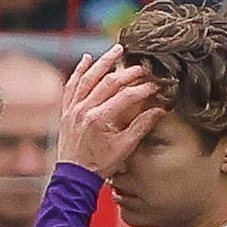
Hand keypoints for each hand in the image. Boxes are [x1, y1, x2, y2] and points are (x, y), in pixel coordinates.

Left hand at [56, 46, 162, 177]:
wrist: (74, 177)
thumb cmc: (99, 165)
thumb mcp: (124, 148)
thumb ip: (141, 126)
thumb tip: (160, 109)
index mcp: (98, 119)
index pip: (125, 97)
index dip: (143, 89)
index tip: (156, 86)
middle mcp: (82, 111)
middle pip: (107, 83)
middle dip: (127, 73)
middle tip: (143, 67)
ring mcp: (72, 110)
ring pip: (87, 79)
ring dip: (103, 62)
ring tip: (118, 49)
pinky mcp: (66, 111)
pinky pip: (70, 86)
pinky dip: (78, 71)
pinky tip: (87, 59)